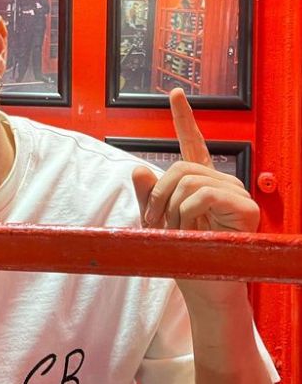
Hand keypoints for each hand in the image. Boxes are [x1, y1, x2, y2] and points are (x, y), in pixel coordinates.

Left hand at [132, 88, 258, 305]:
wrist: (205, 290)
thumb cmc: (185, 256)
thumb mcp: (157, 224)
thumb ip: (148, 197)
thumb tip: (138, 169)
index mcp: (201, 182)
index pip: (192, 142)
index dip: (183, 117)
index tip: (175, 93)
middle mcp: (221, 182)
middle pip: (179, 166)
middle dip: (159, 195)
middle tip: (155, 223)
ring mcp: (236, 193)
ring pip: (188, 180)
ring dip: (173, 210)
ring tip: (178, 232)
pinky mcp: (246, 207)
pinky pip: (204, 194)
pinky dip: (188, 214)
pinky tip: (194, 230)